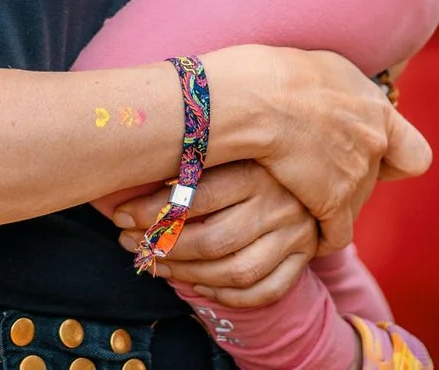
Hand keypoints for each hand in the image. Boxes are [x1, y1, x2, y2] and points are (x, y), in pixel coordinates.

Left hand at [107, 161, 318, 306]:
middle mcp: (278, 204)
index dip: (152, 212)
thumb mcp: (227, 144)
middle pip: (212, 241)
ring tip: (156, 264)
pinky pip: (264, 291)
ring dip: (187, 274)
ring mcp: (294, 235)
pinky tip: (199, 285)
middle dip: (164, 248)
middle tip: (131, 243)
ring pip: (235, 271)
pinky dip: (228, 295)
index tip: (120, 215)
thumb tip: (133, 168)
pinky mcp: (304, 257)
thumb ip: (191, 158)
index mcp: (256, 170)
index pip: (196, 199)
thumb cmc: (254, 150)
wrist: (319, 161)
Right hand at [205, 45, 429, 252]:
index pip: (415, 155)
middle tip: (311, 170)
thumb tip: (347, 102)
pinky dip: (321, 238)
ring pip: (353, 207)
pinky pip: (336, 235)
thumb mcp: (330, 68)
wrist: (255, 97)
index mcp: (377, 111)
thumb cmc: (279, 74)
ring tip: (298, 198)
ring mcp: (356, 175)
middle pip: (370, 181)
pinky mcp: (332, 202)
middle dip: (345, 180)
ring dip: (330, 205)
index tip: (370, 159)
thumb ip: (349, 94)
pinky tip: (305, 234)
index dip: (395, 163)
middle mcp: (374, 144)